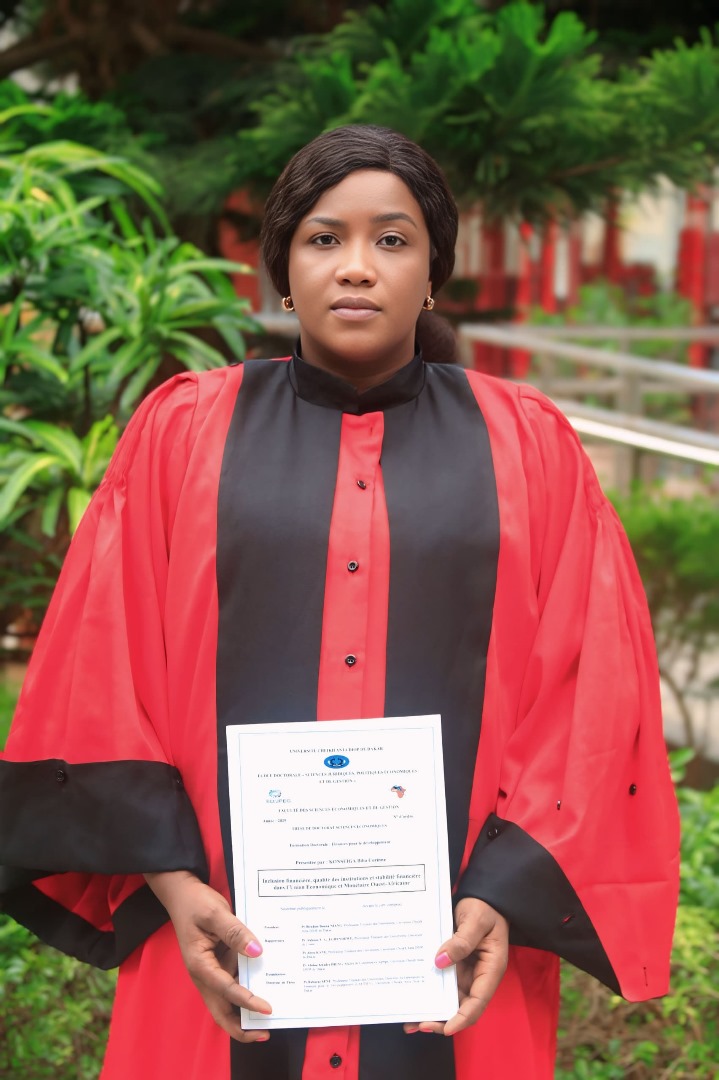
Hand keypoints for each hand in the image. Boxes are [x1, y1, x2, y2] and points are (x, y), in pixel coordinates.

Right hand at [145, 870, 271, 1042]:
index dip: (247, 1001)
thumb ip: (235, 932)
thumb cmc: (196, 903)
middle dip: (240, 1027)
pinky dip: (246, 991)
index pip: (226, 990)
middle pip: (220, 1011)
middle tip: (264, 1033)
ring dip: (244, 1012)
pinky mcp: (218, 965)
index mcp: (200, 965)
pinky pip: (232, 983)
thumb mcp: (215, 913)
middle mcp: (204, 974)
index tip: (267, 1009)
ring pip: (226, 1001)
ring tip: (269, 1017)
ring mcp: (211, 971)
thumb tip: (257, 952)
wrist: (183, 894)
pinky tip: (265, 986)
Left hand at [403, 897, 508, 1036]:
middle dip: (441, 1020)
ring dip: (433, 1010)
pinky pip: (443, 984)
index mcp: (491, 969)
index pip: (478, 1001)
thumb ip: (462, 941)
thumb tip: (440, 961)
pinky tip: (414, 997)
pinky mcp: (455, 965)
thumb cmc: (485, 908)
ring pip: (450, 999)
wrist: (483, 896)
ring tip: (410, 1020)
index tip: (445, 1028)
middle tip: (417, 1024)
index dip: (462, 1017)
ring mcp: (466, 972)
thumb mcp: (476, 920)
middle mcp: (478, 976)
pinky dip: (431, 993)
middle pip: (461, 1006)